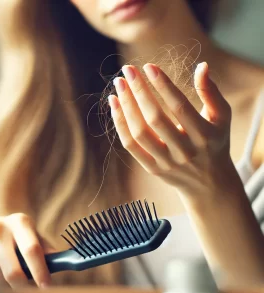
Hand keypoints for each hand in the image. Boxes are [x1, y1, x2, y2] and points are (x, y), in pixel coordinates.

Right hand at [0, 213, 54, 288]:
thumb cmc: (17, 232)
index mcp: (19, 221)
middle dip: (23, 286)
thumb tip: (59, 261)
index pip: (32, 250)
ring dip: (6, 284)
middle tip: (30, 290)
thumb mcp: (32, 233)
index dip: (40, 270)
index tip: (46, 285)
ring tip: (11, 271)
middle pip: (12, 271)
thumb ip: (45, 247)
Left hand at [109, 62, 232, 195]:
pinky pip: (131, 146)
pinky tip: (114, 105)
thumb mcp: (222, 118)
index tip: (148, 66)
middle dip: (139, 91)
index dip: (163, 85)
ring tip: (119, 84)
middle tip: (127, 69)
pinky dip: (120, 124)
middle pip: (155, 118)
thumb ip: (212, 92)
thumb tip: (201, 65)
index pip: (179, 106)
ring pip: (139, 132)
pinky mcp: (153, 169)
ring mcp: (167, 162)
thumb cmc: (215, 142)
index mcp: (204, 135)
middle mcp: (184, 150)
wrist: (208, 182)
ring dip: (126, 106)